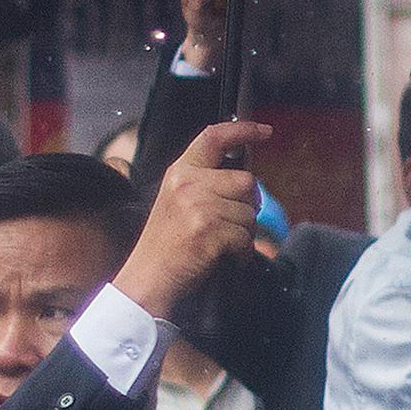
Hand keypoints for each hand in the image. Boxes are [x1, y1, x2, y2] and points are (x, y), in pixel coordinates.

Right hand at [112, 120, 268, 320]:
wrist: (146, 279)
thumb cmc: (165, 246)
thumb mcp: (175, 202)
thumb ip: (204, 184)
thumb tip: (245, 181)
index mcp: (180, 173)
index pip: (213, 138)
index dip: (243, 130)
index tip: (264, 131)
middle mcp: (188, 184)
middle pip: (246, 181)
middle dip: (248, 205)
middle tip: (230, 223)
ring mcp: (198, 207)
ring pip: (249, 212)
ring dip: (243, 232)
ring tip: (217, 243)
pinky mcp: (209, 231)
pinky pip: (246, 237)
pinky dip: (240, 252)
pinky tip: (221, 257)